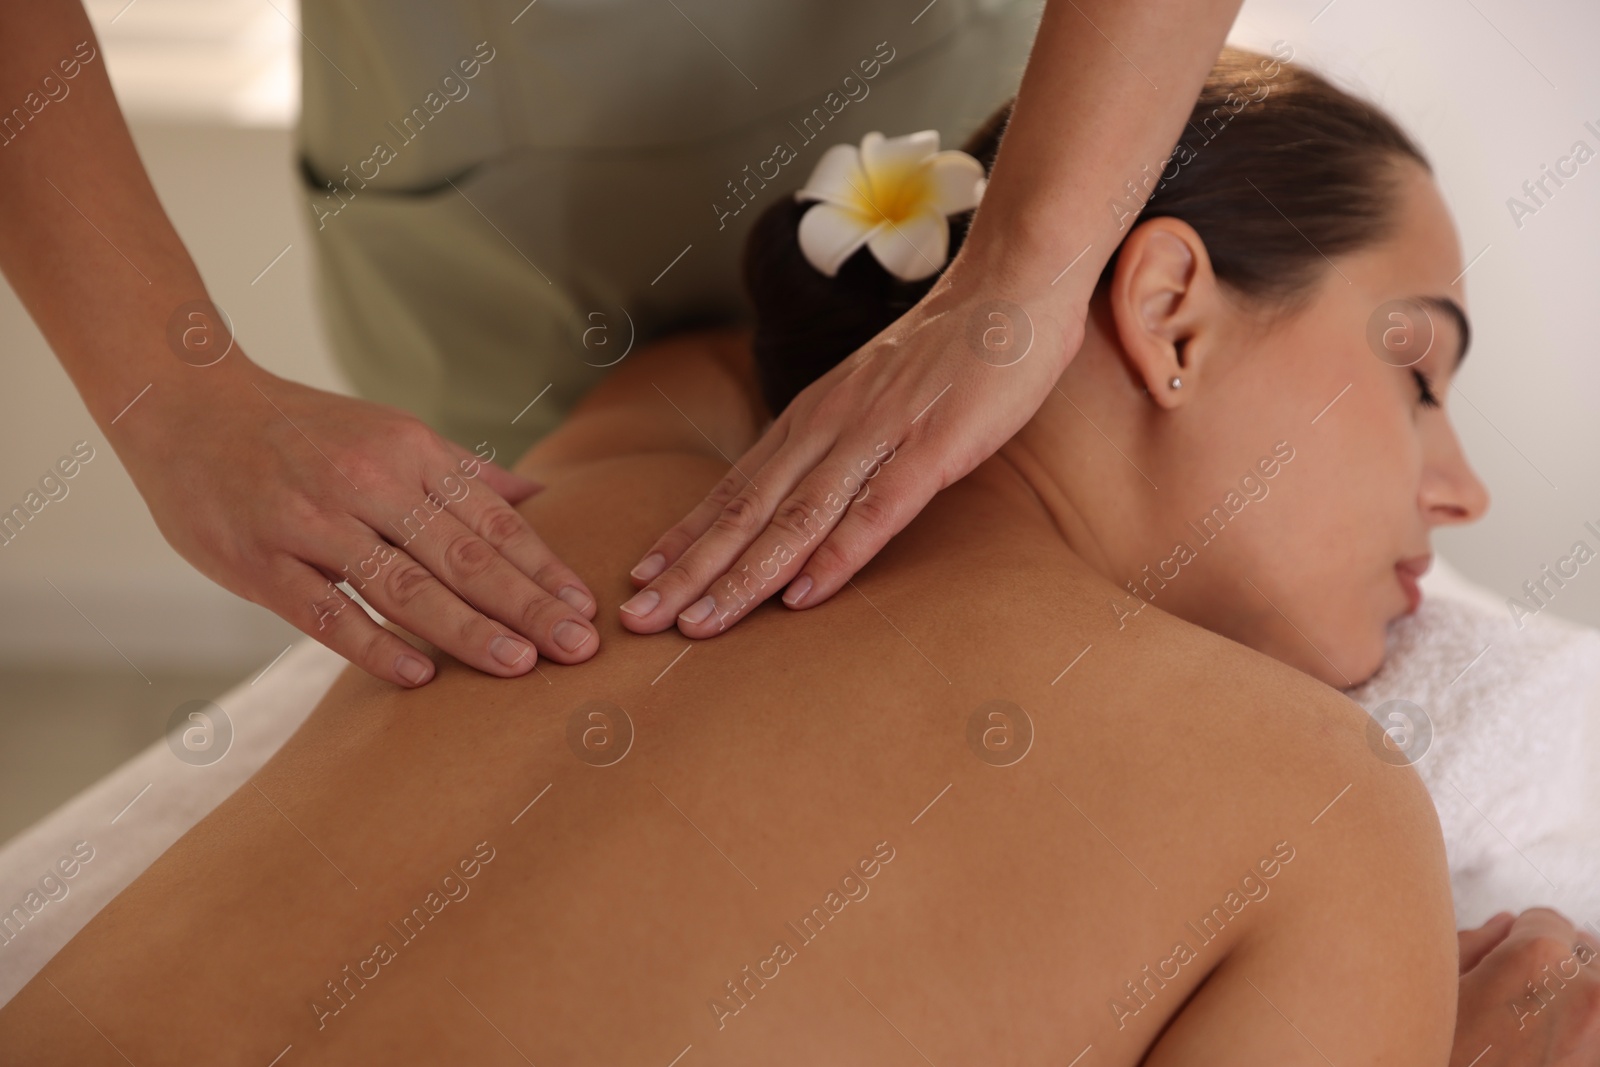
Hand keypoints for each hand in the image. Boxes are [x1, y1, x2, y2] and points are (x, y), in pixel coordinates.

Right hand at [120, 358, 598, 685]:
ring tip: (520, 666)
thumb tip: (540, 499)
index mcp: (409, 453)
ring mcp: (312, 522)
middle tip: (580, 648)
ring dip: (468, 629)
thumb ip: (463, 473)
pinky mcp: (261, 561)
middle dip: (528, 605)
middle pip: (463, 556)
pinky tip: (420, 675)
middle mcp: (368, 483)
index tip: (586, 606)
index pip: (492, 521)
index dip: (543, 566)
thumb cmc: (302, 430)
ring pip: (404, 586)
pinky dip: (374, 645)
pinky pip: (326, 612)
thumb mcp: (389, 432)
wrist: (185, 406)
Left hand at [617, 271, 1085, 637]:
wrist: (1012, 282)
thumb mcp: (873, 396)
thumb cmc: (948, 350)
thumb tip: (804, 494)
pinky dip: (836, 555)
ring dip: (742, 575)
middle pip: (745, 510)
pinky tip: (803, 596)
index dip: (683, 538)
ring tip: (697, 625)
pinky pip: (876, 509)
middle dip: (688, 571)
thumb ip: (838, 443)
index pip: (733, 488)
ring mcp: (878, 435)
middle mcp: (828, 426)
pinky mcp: (933, 447)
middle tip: (637, 620)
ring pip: (795, 518)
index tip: (638, 581)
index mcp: (812, 418)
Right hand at [1451, 907, 1599, 1065]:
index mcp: (1538, 960)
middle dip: (1555, 966)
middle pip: (1585, 950)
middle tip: (1516, 998)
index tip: (1500, 962)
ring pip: (1599, 993)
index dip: (1514, 940)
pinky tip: (1545, 1053)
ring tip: (1533, 1030)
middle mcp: (1588, 994)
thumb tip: (1502, 928)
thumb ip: (1471, 945)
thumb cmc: (1441, 1055)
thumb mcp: (1434, 993)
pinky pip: (1596, 1034)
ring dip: (1576, 1002)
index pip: (1544, 917)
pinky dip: (1583, 1036)